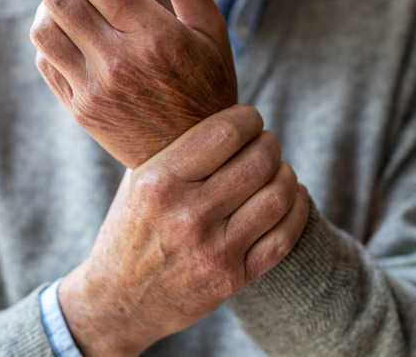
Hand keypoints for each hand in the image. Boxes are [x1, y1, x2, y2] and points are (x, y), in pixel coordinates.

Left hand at [29, 0, 236, 167]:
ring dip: (49, 3)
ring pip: (44, 29)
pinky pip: (45, 61)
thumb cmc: (207, 87)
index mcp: (156, 39)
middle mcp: (120, 64)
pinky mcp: (80, 109)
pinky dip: (49, 38)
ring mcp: (95, 90)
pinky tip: (69, 33)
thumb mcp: (211, 32)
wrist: (193, 158)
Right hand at [58, 105, 309, 355]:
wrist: (118, 301)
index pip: (224, 133)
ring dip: (286, 174)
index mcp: (158, 183)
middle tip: (265, 142)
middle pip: (259, 161)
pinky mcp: (233, 278)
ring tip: (277, 170)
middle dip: (270, 143)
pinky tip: (292, 196)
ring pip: (278, 196)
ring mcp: (213, 251)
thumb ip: (176, 150)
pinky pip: (284, 237)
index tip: (249, 119)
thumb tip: (225, 113)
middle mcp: (187, 215)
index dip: (248, 118)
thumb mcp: (137, 182)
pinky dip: (297, 209)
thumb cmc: (130, 230)